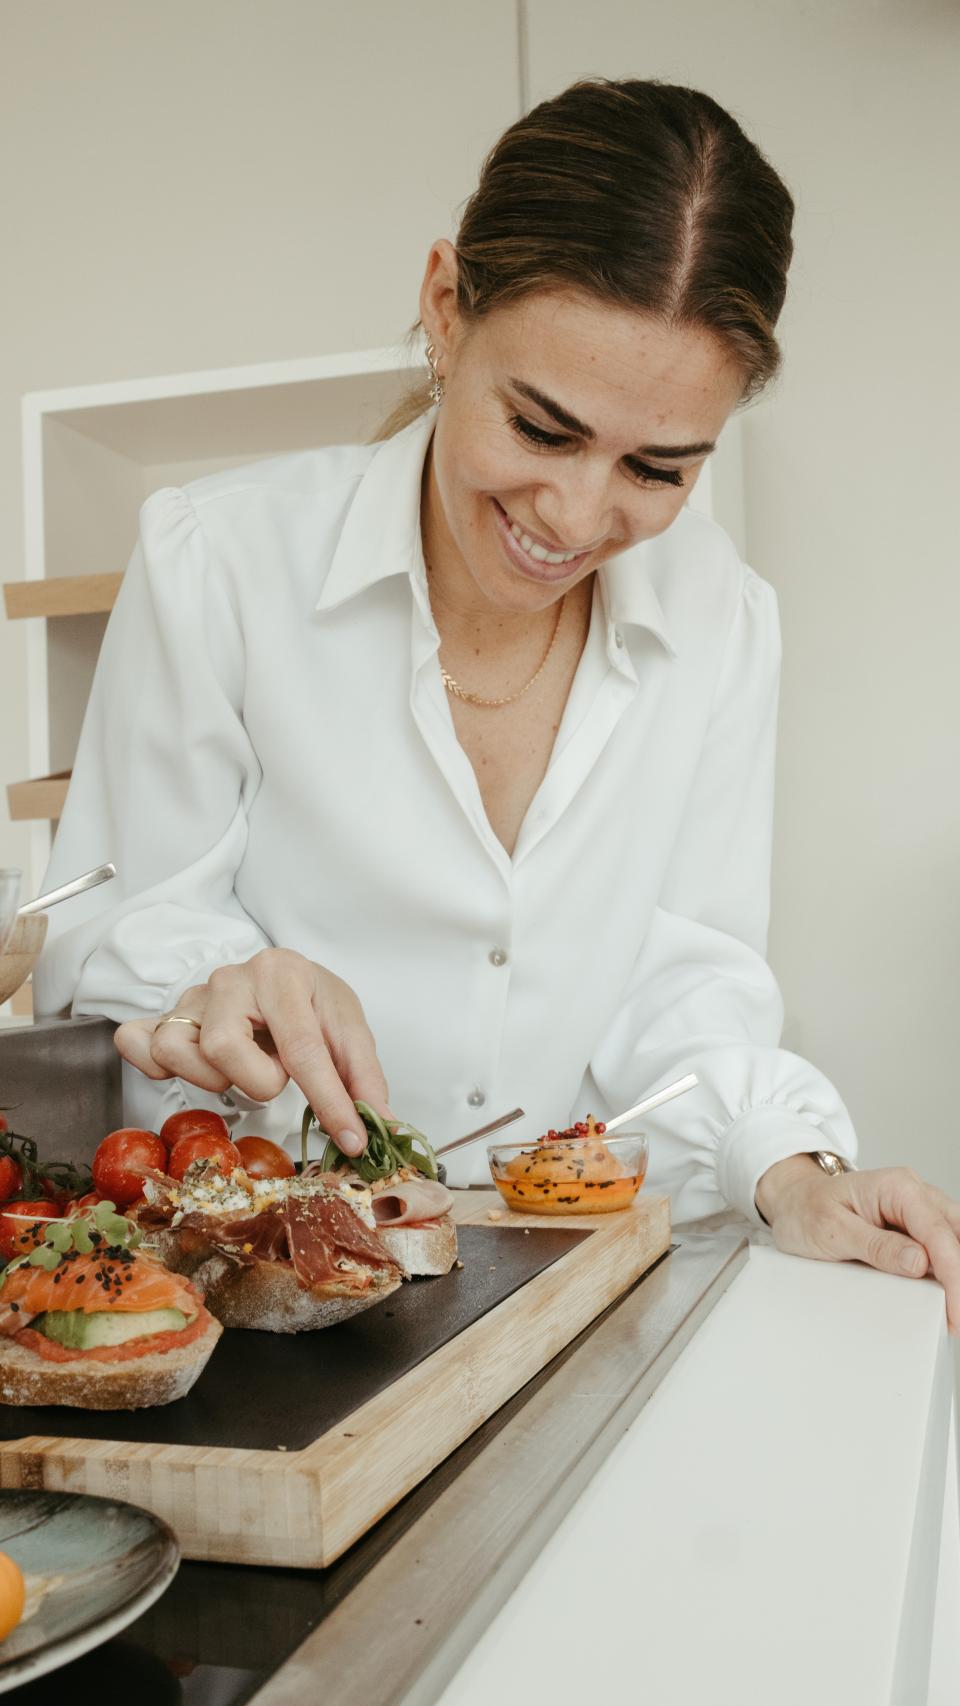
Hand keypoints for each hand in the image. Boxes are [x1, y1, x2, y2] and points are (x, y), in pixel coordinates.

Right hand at [114, 949, 390, 1156]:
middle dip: (256, 1079)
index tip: (350, 1139)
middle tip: (275, 1075)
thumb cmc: (313, 1003)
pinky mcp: (166, 1017)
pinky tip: (187, 1069)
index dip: (329, 1101)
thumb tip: (380, 1126)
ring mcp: (193, 997)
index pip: (302, 1047)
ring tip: (241, 1069)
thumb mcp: (348, 1028)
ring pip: (177, 1048)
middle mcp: (231, 978)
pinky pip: (138, 1042)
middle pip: (222, 1047)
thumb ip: (363, 1076)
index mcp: (282, 973)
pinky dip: (154, 1064)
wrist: (283, 976)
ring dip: (213, 1077)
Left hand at [755, 1155, 959, 1334]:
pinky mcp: (914, 1228)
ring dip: (955, 1274)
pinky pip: (942, 1246)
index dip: (953, 1274)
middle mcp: (913, 1193)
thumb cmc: (806, 1210)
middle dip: (959, 1276)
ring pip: (954, 1240)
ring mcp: (917, 1210)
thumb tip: (918, 1262)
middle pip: (956, 1236)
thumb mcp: (832, 1230)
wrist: (793, 1202)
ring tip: (952, 1311)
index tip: (955, 1309)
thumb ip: (876, 1246)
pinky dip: (947, 1270)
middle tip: (956, 1318)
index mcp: (896, 1187)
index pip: (937, 1233)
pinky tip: (945, 1295)